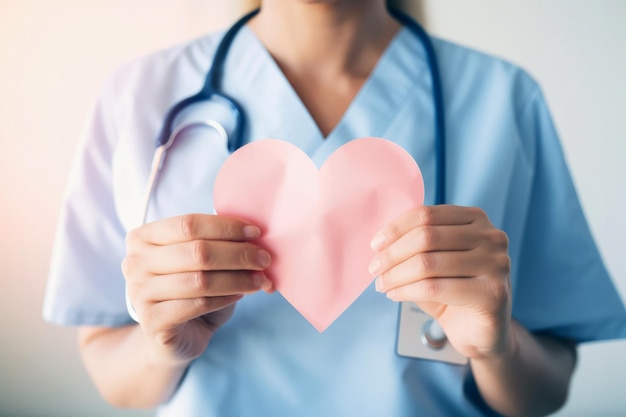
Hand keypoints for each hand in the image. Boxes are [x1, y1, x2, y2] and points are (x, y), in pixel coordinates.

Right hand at [122, 214, 272, 366]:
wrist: (174, 337)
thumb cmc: (191, 290)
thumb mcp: (201, 261)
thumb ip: (219, 243)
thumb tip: (257, 237)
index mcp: (143, 237)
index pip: (188, 223)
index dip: (226, 227)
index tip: (256, 233)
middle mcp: (134, 263)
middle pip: (197, 251)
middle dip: (239, 254)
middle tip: (265, 259)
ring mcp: (139, 293)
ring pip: (200, 279)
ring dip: (238, 278)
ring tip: (261, 280)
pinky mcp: (152, 321)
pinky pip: (198, 304)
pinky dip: (225, 298)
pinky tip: (241, 295)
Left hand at [369, 205, 512, 359]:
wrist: (480, 332)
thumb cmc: (454, 291)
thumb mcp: (434, 260)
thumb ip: (415, 245)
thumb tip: (380, 242)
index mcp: (476, 219)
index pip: (427, 215)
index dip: (396, 229)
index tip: (375, 245)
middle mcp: (491, 237)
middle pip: (426, 236)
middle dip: (393, 254)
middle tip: (374, 269)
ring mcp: (497, 264)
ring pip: (428, 263)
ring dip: (396, 275)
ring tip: (382, 284)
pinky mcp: (493, 293)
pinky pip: (435, 288)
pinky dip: (407, 291)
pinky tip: (396, 295)